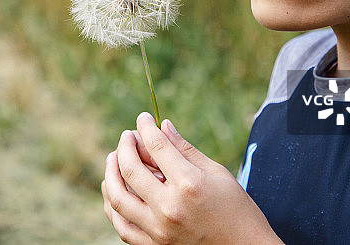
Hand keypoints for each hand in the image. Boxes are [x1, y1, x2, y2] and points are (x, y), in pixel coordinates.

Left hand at [101, 112, 281, 244]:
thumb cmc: (238, 210)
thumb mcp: (217, 173)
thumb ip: (185, 150)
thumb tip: (163, 127)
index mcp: (189, 184)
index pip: (157, 146)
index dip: (146, 127)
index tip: (143, 118)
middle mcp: (170, 207)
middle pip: (131, 169)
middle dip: (125, 146)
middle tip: (127, 136)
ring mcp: (159, 230)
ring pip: (118, 198)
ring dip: (111, 174)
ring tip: (114, 159)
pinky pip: (122, 226)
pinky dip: (113, 206)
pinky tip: (115, 189)